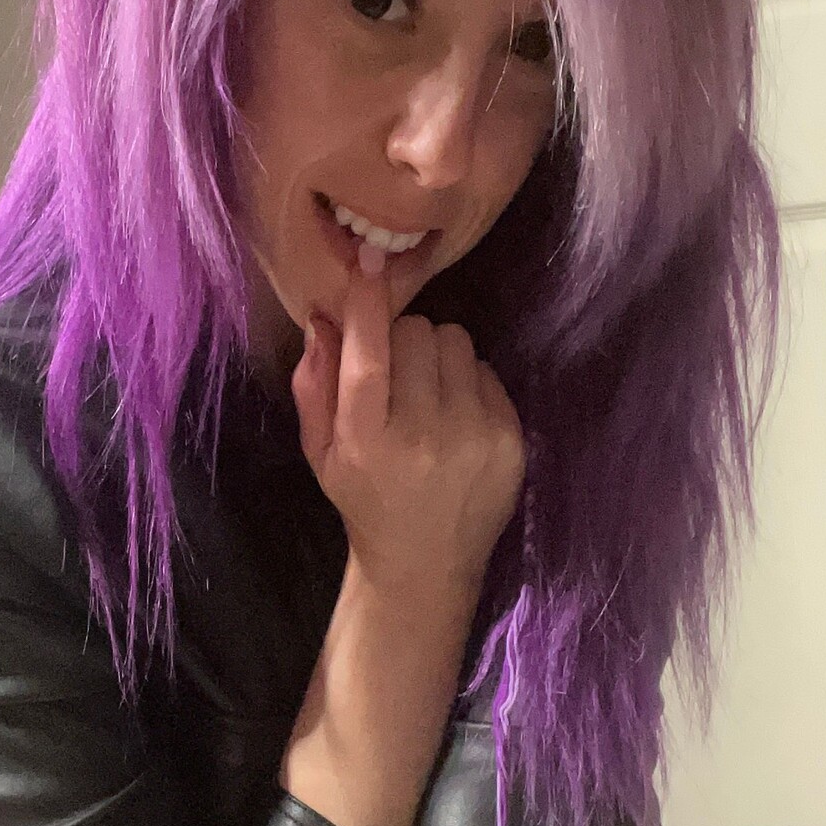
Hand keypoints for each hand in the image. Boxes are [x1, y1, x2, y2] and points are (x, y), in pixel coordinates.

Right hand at [291, 247, 525, 601]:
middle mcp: (422, 435)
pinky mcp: (510, 438)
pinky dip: (467, 384)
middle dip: (401, 340)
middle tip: (395, 377)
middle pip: (416, 332)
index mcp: (366, 440)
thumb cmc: (365, 500)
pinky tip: (455, 420)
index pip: (369, 355)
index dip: (369, 304)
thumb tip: (324, 317)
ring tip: (427, 398)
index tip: (370, 261)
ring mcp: (473, 436)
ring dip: (437, 357)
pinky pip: (485, 370)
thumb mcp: (322, 453)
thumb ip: (315, 385)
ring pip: (455, 341)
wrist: (425, 564)